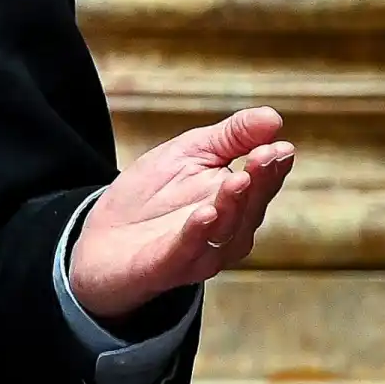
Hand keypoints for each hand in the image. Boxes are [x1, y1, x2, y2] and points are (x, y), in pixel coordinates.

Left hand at [68, 106, 295, 321]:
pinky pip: (186, 252)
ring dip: (232, 206)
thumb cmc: (151, 194)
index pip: (261, 185)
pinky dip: (197, 234)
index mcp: (234, 204)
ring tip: (238, 180)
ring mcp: (199, 253)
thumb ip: (231, 137)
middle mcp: (226, 233)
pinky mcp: (166, 266)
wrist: (103, 237)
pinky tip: (205, 214)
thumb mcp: (189, 153)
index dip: (271, 167)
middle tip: (265, 156)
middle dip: (259, 183)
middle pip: (249, 209)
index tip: (281, 146)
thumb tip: (274, 116)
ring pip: (224, 233)